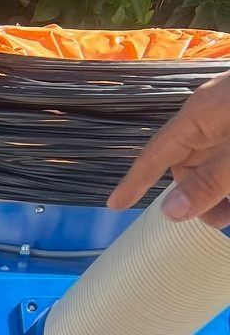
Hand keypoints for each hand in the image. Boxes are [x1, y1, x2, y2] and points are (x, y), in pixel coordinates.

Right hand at [108, 68, 229, 225]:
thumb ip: (208, 182)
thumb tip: (170, 212)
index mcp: (199, 114)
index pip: (155, 154)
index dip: (135, 182)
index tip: (115, 205)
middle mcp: (211, 116)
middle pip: (189, 165)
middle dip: (198, 196)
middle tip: (218, 220)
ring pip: (213, 164)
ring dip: (222, 190)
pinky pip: (229, 157)